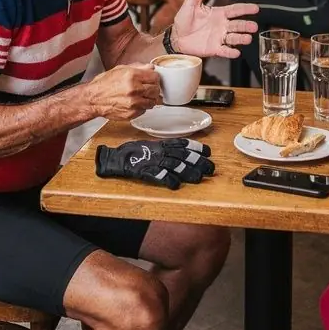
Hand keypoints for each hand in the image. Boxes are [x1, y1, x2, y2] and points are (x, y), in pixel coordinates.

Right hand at [87, 65, 159, 118]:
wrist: (93, 99)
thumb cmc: (104, 84)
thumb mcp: (120, 69)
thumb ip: (138, 67)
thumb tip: (150, 68)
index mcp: (132, 76)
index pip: (155, 77)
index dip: (154, 77)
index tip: (151, 79)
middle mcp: (134, 90)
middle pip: (156, 89)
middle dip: (153, 88)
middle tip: (147, 87)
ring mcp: (134, 103)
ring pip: (153, 101)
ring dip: (149, 98)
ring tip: (140, 96)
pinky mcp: (132, 113)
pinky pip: (144, 110)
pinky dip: (142, 107)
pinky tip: (134, 102)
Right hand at [96, 138, 214, 188]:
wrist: (117, 157)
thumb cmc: (134, 152)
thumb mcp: (153, 146)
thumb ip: (166, 148)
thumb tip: (182, 150)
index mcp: (162, 145)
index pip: (182, 144)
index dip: (196, 147)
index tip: (209, 151)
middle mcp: (160, 152)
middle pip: (182, 156)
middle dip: (198, 162)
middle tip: (211, 168)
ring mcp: (153, 161)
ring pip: (174, 165)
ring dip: (187, 172)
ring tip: (199, 178)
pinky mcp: (145, 171)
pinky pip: (158, 175)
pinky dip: (167, 180)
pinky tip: (176, 185)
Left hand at [172, 0, 257, 59]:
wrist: (176, 36)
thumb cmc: (184, 19)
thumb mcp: (191, 2)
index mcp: (219, 13)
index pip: (235, 10)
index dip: (245, 9)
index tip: (255, 8)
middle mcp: (222, 26)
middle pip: (237, 25)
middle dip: (246, 26)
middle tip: (254, 26)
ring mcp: (219, 38)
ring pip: (234, 38)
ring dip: (241, 38)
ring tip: (248, 38)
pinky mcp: (214, 49)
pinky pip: (224, 51)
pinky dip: (230, 52)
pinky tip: (236, 52)